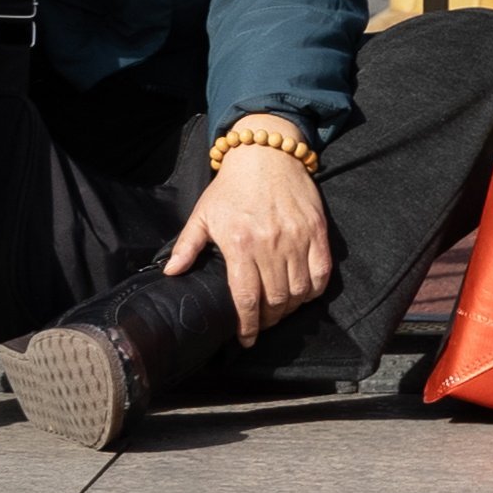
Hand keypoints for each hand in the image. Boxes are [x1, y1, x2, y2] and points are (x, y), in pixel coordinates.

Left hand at [167, 114, 331, 346]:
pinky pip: (322, 272)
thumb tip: (170, 274)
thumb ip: (187, 246)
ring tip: (280, 310)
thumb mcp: (203, 213)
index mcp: (240, 243)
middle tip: (262, 323)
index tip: (245, 339)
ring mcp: (297, 237)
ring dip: (290, 308)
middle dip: (268, 320)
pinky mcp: (317, 229)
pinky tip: (303, 293)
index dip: (248, 326)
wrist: (266, 152)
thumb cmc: (231, 186)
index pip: (246, 299)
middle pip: (276, 300)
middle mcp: (271, 244)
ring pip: (300, 290)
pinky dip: (314, 290)